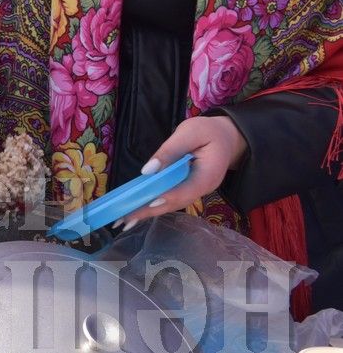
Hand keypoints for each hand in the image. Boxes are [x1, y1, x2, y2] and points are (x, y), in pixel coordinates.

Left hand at [117, 115, 247, 226]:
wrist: (227, 137)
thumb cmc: (209, 131)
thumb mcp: (190, 132)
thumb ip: (169, 150)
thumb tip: (148, 170)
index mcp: (208, 175)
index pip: (186, 190)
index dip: (166, 197)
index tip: (147, 203)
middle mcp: (202, 189)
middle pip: (175, 202)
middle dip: (149, 211)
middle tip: (124, 220)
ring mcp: (195, 191)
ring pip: (171, 204)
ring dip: (148, 212)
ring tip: (124, 220)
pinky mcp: (187, 189)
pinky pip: (169, 198)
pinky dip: (152, 204)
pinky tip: (135, 210)